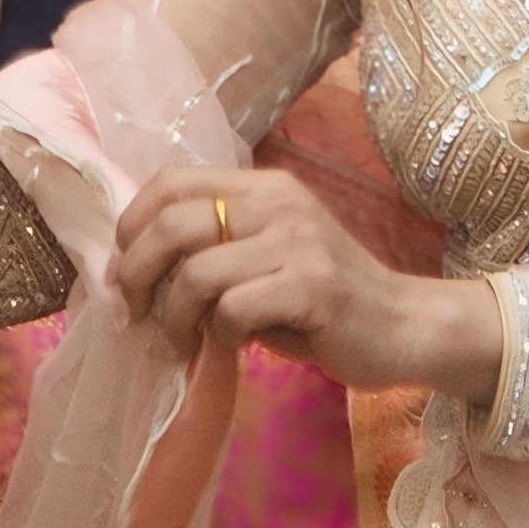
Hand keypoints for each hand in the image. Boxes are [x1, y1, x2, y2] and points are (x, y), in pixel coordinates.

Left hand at [111, 166, 499, 398]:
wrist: (404, 325)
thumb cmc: (324, 301)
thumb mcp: (267, 257)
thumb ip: (214, 250)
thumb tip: (131, 269)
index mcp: (264, 187)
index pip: (172, 181)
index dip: (133, 223)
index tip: (124, 268)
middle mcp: (279, 202)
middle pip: (173, 224)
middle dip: (138, 275)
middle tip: (137, 314)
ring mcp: (297, 242)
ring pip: (197, 274)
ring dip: (176, 319)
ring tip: (184, 342)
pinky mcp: (312, 286)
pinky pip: (232, 310)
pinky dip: (219, 337)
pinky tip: (234, 346)